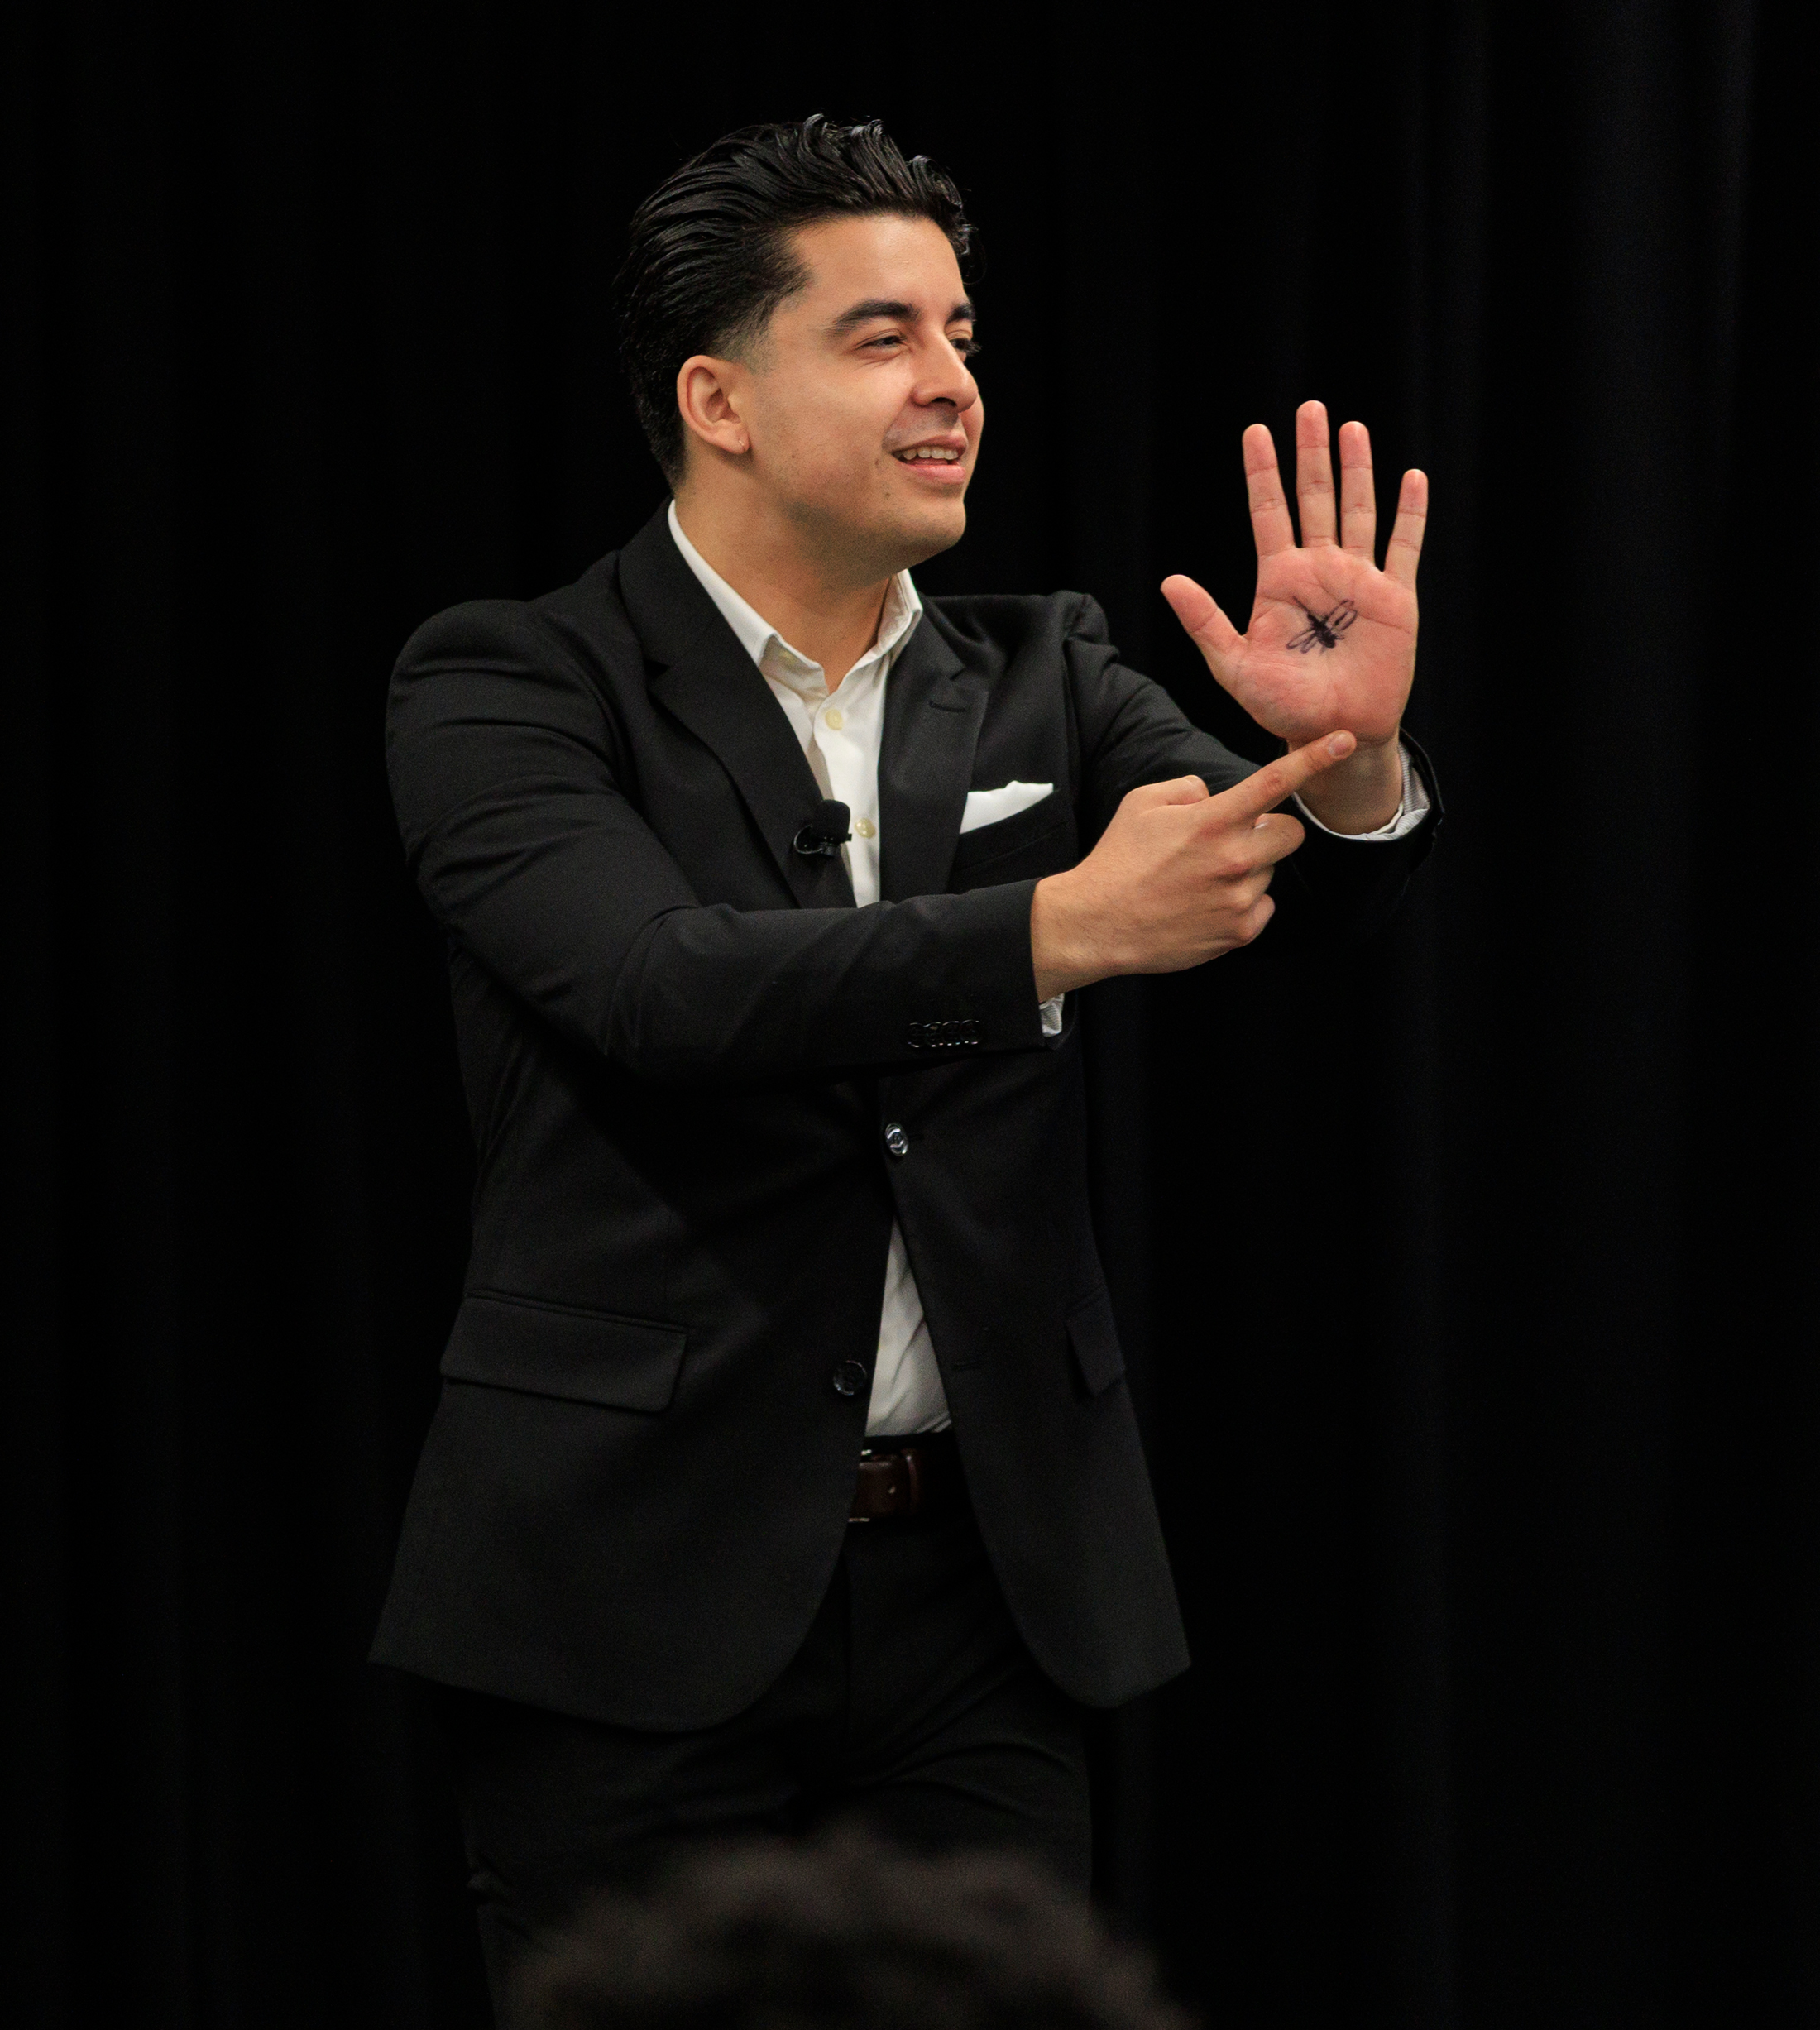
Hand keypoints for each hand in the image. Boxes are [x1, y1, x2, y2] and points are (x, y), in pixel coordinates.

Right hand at [1030, 731, 1357, 997]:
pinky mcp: (1238, 932)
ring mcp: (1238, 898)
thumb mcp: (1141, 803)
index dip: (1313, 759)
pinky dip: (1243, 904)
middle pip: (1290, 834)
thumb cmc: (1118, 859)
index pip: (1274, 783)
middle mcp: (1233, 859)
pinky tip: (1207, 904)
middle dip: (1269, 832)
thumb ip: (1189, 788)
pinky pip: (1263, 907)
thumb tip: (1214, 795)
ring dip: (1248, 870)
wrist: (1097, 922)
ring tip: (1202, 880)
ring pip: (1270, 871)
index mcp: (1211, 821)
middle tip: (1233, 840)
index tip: (1345, 740)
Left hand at [1161, 401, 1426, 833]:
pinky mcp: (1395, 600)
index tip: (1255, 432)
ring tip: (1352, 427)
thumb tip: (1170, 582)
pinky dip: (1410, 514)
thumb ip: (1206, 624)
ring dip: (1357, 470)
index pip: (1269, 513)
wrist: (1331, 737)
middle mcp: (1319, 571)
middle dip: (1311, 454)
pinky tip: (1412, 478)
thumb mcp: (1235, 668)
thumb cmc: (1281, 708)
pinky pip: (1404, 548)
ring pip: (1358, 511)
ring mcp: (1358, 582)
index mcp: (1279, 581)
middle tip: (1309, 409)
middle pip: (1314, 498)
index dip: (1263, 472)